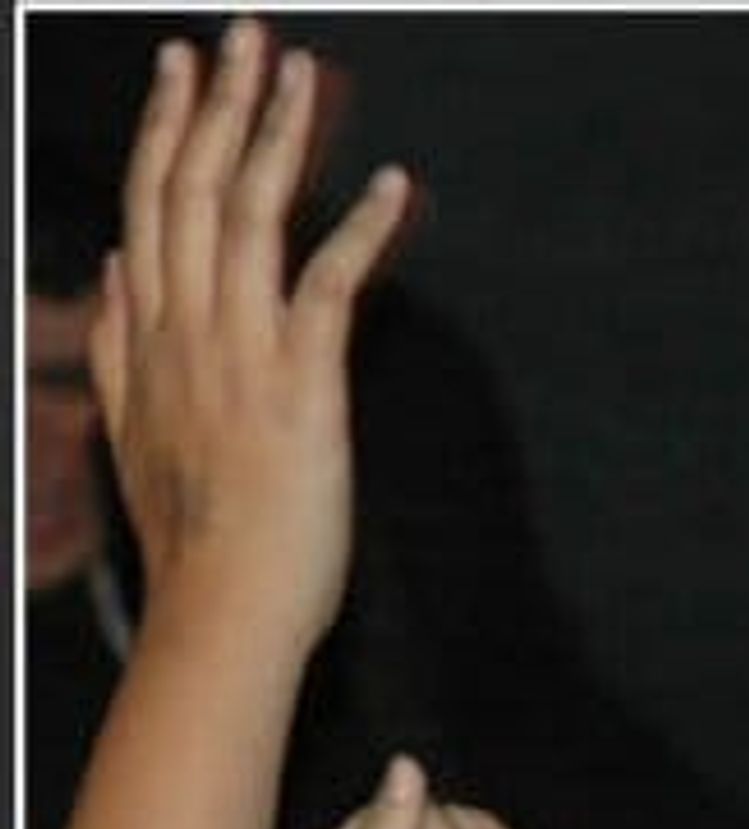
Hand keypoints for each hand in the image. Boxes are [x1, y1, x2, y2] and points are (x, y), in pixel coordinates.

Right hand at [91, 19, 410, 652]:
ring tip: (301, 69)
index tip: (185, 68)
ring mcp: (240, 354)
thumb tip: (114, 271)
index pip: (151, 205)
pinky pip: (330, 287)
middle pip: (195, 189)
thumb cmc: (195, 535)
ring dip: (278, 136)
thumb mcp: (131, 428)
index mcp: (148, 337)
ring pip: (250, 217)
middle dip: (219, 102)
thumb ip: (117, 346)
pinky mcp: (302, 387)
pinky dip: (361, 230)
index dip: (170, 129)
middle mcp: (186, 330)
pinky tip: (393, 183)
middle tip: (246, 33)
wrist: (222, 610)